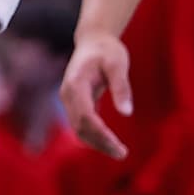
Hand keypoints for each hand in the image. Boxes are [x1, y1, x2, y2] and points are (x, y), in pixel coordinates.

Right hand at [60, 30, 131, 158]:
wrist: (93, 40)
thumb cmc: (107, 50)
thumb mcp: (118, 63)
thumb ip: (121, 86)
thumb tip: (126, 113)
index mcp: (76, 83)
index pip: (85, 115)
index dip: (100, 133)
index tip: (119, 146)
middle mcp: (68, 93)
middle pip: (79, 126)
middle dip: (100, 143)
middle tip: (123, 153)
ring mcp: (69, 99)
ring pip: (78, 128)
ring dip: (97, 142)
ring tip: (119, 152)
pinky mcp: (75, 102)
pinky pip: (81, 124)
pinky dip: (94, 136)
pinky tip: (110, 142)